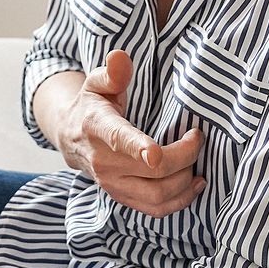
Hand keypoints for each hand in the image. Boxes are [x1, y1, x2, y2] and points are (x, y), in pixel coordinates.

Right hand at [56, 50, 203, 217]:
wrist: (71, 138)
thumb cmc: (92, 106)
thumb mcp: (97, 83)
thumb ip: (112, 72)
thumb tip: (121, 58)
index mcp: (98, 128)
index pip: (119, 140)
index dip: (138, 147)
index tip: (155, 153)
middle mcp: (104, 162)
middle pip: (153, 171)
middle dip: (185, 156)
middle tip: (197, 137)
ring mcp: (113, 184)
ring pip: (157, 195)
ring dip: (186, 180)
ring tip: (197, 161)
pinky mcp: (122, 198)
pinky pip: (155, 209)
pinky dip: (180, 200)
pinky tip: (194, 183)